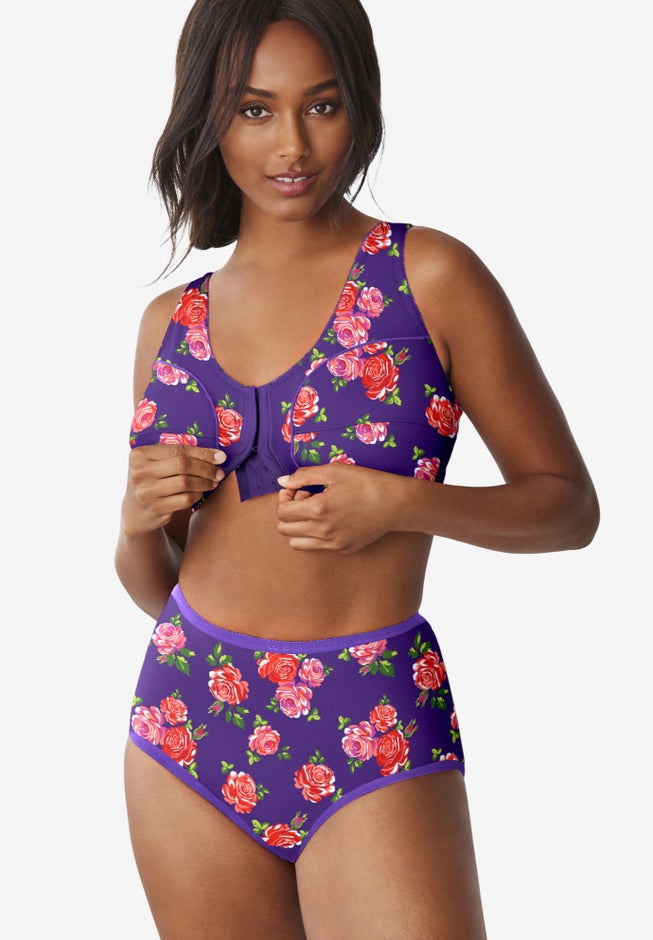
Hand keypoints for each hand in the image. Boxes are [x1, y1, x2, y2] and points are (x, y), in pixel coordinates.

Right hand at [122, 443, 225, 534]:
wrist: (135, 511)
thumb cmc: (151, 481)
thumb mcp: (154, 464)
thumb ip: (175, 455)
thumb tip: (216, 455)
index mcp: (139, 455)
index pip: (178, 450)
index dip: (202, 453)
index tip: (220, 457)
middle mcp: (139, 472)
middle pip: (183, 465)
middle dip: (206, 468)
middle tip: (219, 472)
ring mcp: (146, 492)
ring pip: (185, 483)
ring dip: (204, 482)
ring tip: (213, 482)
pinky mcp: (155, 508)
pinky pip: (185, 499)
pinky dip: (197, 495)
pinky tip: (200, 493)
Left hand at [276, 463, 395, 552]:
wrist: (396, 503)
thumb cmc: (366, 483)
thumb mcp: (334, 471)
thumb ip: (304, 475)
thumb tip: (282, 481)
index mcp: (318, 509)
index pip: (282, 512)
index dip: (285, 498)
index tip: (299, 489)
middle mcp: (322, 531)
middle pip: (284, 529)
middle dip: (288, 512)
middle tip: (306, 499)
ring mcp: (333, 543)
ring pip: (295, 543)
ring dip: (298, 527)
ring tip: (314, 512)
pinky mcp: (343, 549)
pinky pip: (317, 547)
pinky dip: (315, 535)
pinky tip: (331, 519)